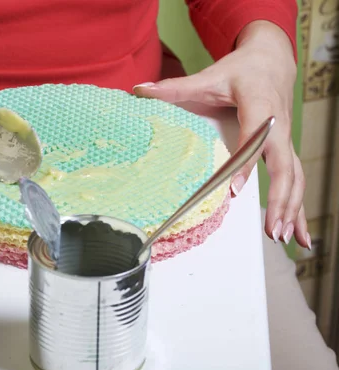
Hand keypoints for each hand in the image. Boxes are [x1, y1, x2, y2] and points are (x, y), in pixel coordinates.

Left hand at [134, 21, 309, 248]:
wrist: (272, 59)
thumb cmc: (241, 71)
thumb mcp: (209, 76)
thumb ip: (176, 87)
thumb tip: (140, 89)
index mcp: (260, 107)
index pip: (254, 138)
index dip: (245, 164)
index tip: (234, 189)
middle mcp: (278, 126)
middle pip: (284, 166)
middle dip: (280, 199)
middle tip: (270, 228)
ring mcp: (285, 139)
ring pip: (295, 177)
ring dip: (292, 210)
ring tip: (283, 238)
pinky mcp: (287, 149)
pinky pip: (297, 180)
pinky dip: (299, 208)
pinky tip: (301, 234)